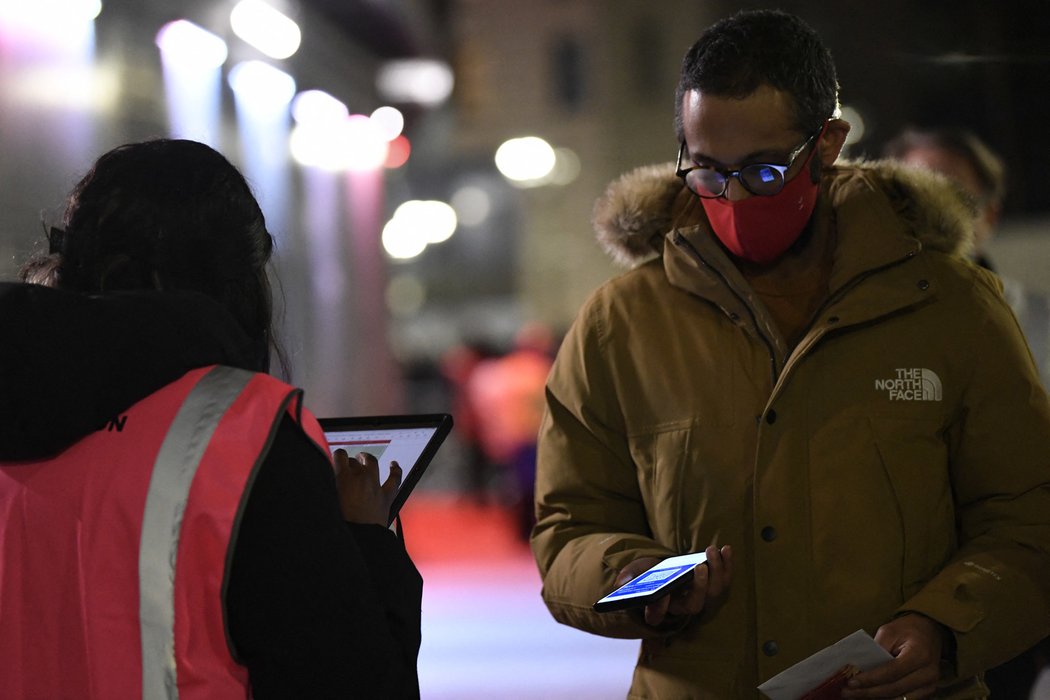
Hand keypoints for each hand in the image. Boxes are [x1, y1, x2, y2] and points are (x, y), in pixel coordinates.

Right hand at [333, 449, 401, 525]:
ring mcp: (375, 485)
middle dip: (350, 463)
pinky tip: (394, 464)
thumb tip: (331, 480)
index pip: (340, 455)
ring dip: (367, 459)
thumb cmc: (340, 523)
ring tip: (364, 457)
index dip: (338, 455)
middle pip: (354, 461)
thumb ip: (330, 487)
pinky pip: (394, 478)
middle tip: (347, 467)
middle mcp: (361, 477)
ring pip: (372, 463)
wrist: (360, 538)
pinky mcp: (387, 495)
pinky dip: (395, 470)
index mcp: (343, 477)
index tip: (337, 459)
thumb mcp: (329, 500)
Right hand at [614, 545, 732, 626]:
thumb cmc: (645, 574)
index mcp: (658, 609)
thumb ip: (627, 580)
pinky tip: (726, 549)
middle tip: (699, 566)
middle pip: (696, 604)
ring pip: (714, 592)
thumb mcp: (632, 575)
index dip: (660, 608)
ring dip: (717, 571)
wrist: (662, 570)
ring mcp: (700, 598)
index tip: (662, 594)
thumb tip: (622, 585)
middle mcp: (681, 607)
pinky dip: (727, 564)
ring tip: (712, 550)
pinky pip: (724, 579)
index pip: (658, 616)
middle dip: (701, 585)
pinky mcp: (713, 586)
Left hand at [841, 614, 947, 698]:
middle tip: (847, 692)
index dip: (871, 679)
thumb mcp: (889, 631)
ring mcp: (930, 685)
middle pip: (894, 689)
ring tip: (855, 695)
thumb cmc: (907, 630)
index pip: (892, 672)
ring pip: (899, 699)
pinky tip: (869, 695)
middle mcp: (928, 673)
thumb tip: (860, 668)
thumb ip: (877, 649)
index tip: (851, 682)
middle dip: (868, 693)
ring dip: (875, 699)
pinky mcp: (927, 692)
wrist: (930, 632)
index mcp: (919, 655)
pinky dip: (885, 699)